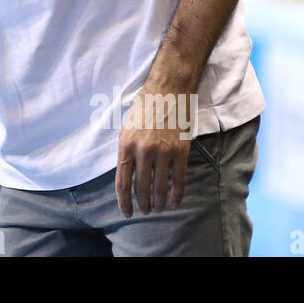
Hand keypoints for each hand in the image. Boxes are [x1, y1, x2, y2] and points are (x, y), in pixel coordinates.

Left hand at [115, 87, 194, 216]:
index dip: (124, 202)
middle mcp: (143, 151)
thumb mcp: (126, 129)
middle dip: (142, 204)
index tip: (127, 212)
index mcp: (125, 145)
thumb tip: (125, 176)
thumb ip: (125, 152)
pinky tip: (174, 202)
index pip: (122, 183)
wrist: (168, 90)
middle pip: (141, 188)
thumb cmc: (144, 108)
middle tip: (145, 211)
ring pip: (160, 187)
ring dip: (158, 202)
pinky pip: (179, 180)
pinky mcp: (181, 150)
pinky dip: (177, 194)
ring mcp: (163, 152)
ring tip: (158, 208)